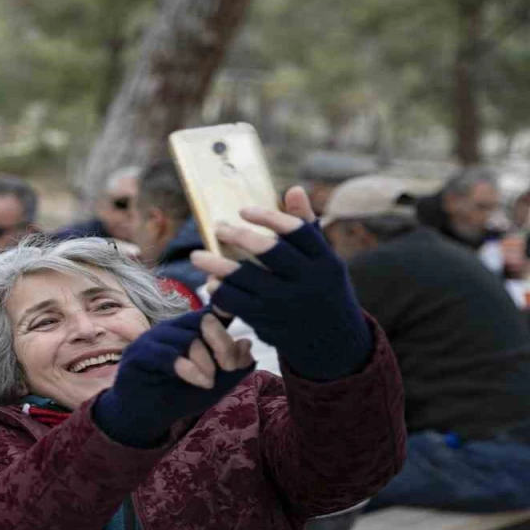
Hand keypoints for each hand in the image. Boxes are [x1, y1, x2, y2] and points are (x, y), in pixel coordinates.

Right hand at [94, 309, 254, 446]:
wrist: (146, 415)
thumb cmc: (180, 394)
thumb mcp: (217, 383)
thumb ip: (233, 366)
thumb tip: (246, 343)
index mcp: (192, 330)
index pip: (212, 312)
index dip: (226, 309)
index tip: (235, 314)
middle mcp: (173, 328)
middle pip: (204, 320)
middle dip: (223, 344)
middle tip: (228, 367)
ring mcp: (154, 338)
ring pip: (188, 338)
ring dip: (206, 363)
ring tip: (209, 382)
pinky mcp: (140, 353)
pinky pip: (169, 355)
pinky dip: (190, 369)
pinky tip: (200, 382)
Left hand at [191, 186, 371, 381]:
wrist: (331, 340)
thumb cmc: (321, 287)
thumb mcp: (323, 259)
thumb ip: (306, 226)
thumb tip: (294, 189)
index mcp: (326, 261)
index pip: (297, 231)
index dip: (269, 217)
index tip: (243, 210)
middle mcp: (309, 281)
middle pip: (269, 252)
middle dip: (239, 236)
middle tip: (218, 227)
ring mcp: (288, 303)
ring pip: (246, 279)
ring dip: (216, 265)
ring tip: (198, 256)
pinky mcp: (270, 322)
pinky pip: (237, 304)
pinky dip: (220, 292)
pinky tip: (211, 284)